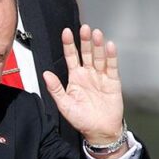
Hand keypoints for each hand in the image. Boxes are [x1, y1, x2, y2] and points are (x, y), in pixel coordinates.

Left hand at [43, 25, 123, 146]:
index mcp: (75, 78)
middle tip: (84, 28)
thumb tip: (46, 74)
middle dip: (85, 40)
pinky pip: (112, 67)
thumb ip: (55, 89)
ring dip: (98, 45)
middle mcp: (88, 74)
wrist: (100, 130)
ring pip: (99, 57)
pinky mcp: (113, 82)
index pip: (71, 57)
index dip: (69, 45)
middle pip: (86, 53)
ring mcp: (101, 77)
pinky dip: (111, 56)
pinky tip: (109, 46)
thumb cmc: (82, 119)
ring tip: (96, 34)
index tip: (66, 32)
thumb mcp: (64, 105)